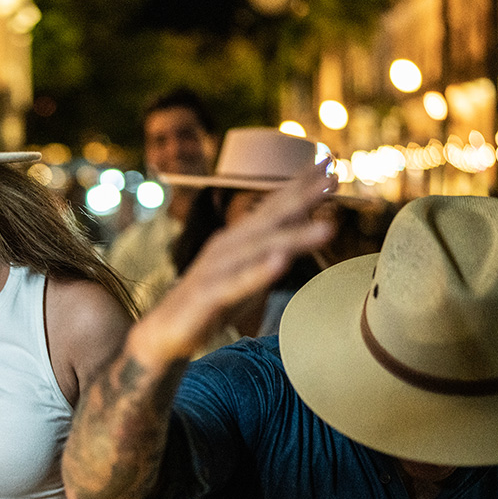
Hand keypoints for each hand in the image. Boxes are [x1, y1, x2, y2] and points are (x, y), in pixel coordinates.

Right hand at [135, 164, 336, 361]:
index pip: (272, 206)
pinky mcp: (206, 297)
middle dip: (302, 198)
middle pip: (269, 219)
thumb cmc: (212, 302)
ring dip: (293, 237)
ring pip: (259, 250)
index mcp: (237, 239)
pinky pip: (235, 284)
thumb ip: (275, 249)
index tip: (330, 164)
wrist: (164, 334)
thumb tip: (309, 223)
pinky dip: (257, 273)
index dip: (300, 185)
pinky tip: (280, 263)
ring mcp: (215, 270)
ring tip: (327, 228)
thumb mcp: (250, 273)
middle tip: (333, 178)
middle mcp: (226, 247)